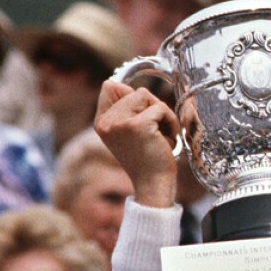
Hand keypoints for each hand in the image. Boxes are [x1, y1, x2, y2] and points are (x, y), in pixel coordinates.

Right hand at [94, 81, 179, 207]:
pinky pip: (160, 108)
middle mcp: (105, 122)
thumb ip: (126, 110)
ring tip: (160, 136)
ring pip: (148, 96)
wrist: (153, 184)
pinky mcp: (137, 125)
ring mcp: (119, 122)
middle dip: (152, 108)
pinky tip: (166, 140)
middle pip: (136, 91)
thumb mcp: (130, 133)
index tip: (142, 121)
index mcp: (100, 123)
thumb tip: (126, 86)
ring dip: (162, 114)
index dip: (132, 98)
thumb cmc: (148, 159)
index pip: (110, 86)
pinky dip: (170, 122)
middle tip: (154, 133)